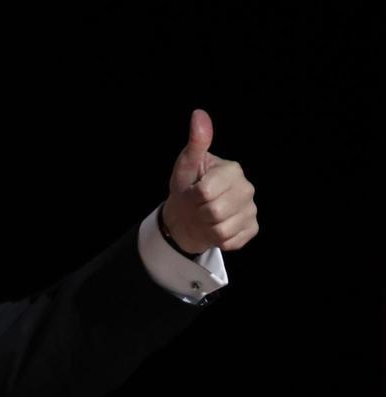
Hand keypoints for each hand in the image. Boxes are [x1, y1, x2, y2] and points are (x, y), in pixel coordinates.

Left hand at [161, 109, 258, 253]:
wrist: (188, 215)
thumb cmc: (187, 186)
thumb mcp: (186, 165)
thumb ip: (196, 143)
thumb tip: (199, 114)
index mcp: (232, 170)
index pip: (205, 192)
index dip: (192, 196)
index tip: (191, 191)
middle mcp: (247, 188)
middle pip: (214, 212)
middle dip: (198, 212)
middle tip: (197, 206)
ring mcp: (251, 209)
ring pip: (221, 229)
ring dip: (205, 227)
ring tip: (204, 217)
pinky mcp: (251, 228)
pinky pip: (231, 241)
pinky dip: (216, 239)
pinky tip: (214, 227)